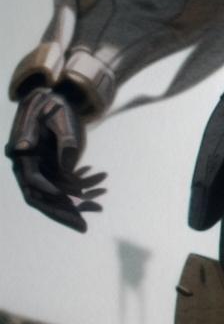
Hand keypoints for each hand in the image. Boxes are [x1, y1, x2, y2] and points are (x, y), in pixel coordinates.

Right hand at [6, 88, 106, 231]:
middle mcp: (28, 165)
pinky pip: (67, 184)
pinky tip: (101, 183)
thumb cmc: (54, 102)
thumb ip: (64, 138)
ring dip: (78, 202)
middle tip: (83, 227)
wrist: (56, 97)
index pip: (32, 181)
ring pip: (57, 194)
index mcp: (23, 153)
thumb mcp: (61, 115)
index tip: (71, 199)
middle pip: (42, 197)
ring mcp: (41, 168)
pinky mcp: (53, 168)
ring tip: (100, 207)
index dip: (50, 192)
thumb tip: (66, 166)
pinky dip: (83, 186)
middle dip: (63, 212)